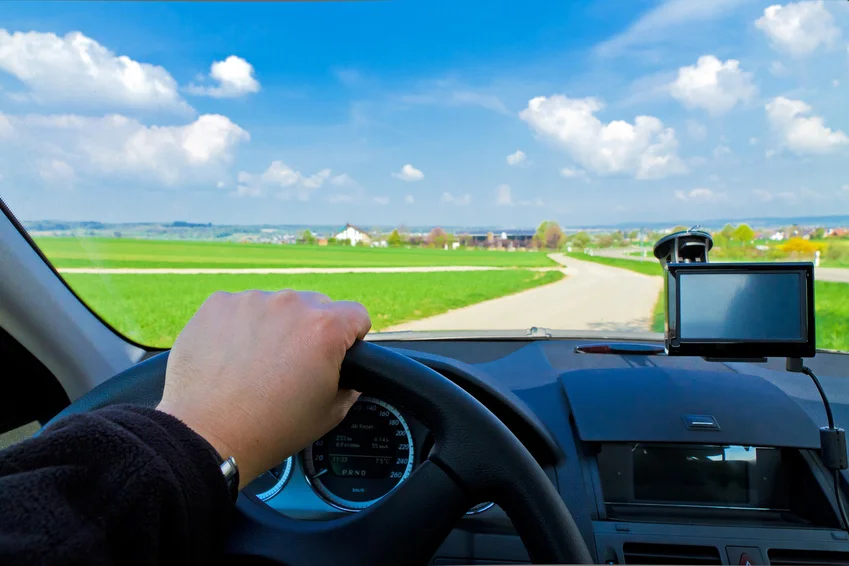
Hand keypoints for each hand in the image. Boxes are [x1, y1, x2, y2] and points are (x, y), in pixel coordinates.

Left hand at [156, 290, 370, 486]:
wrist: (207, 435)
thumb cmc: (269, 428)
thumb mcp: (330, 414)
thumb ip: (351, 384)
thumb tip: (351, 374)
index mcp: (324, 328)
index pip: (356, 314)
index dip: (350, 336)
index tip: (336, 352)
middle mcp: (290, 304)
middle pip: (315, 305)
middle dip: (310, 331)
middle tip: (292, 366)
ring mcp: (251, 300)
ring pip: (276, 305)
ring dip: (274, 326)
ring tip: (257, 364)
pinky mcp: (218, 304)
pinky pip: (240, 307)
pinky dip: (240, 326)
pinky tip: (233, 356)